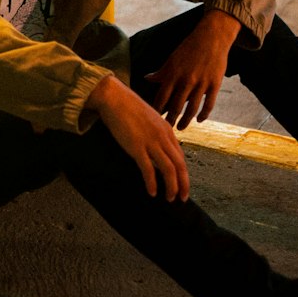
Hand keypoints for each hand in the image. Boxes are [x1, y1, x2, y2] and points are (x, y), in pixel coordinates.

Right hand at [86, 76, 189, 201]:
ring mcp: (150, 142)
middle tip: (182, 198)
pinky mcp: (136, 147)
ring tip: (170, 199)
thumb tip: (158, 149)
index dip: (184, 174)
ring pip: (168, 169)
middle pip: (180, 165)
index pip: (180, 157)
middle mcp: (163, 137)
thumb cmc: (128, 107)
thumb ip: (156, 133)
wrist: (114, 97)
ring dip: (171, 187)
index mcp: (167, 130)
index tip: (183, 185)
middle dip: (183, 184)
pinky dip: (152, 183)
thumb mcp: (149, 119)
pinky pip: (148, 169)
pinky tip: (152, 193)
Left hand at [144, 10, 240, 129]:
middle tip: (167, 128)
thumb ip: (161, 72)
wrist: (211, 37)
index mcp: (173, 73)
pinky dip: (204, 114)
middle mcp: (186, 80)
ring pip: (192, 108)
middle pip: (176, 106)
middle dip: (170, 119)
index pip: (162, 96)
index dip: (157, 109)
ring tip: (181, 128)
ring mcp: (201, 83)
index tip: (153, 118)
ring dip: (185, 120)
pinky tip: (200, 120)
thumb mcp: (172, 58)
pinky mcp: (214, 84)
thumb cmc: (189, 47)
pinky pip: (209, 104)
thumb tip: (146, 78)